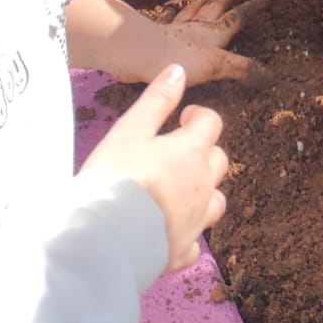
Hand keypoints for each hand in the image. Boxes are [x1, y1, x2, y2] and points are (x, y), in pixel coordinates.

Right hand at [82, 64, 228, 273]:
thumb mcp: (130, 129)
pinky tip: (171, 232)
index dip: (199, 117)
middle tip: (176, 153)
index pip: (211, 123)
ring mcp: (196, 221)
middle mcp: (202, 185)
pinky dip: (188, 234)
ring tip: (178, 191)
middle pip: (218, 161)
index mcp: (192, 151)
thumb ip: (157, 100)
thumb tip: (180, 70)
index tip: (183, 118)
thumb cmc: (114, 178)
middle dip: (203, 153)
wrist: (104, 238)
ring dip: (204, 193)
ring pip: (215, 201)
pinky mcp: (181, 252)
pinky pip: (195, 243)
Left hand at [126, 0, 269, 87]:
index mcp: (215, 33)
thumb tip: (270, 74)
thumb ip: (242, 67)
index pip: (238, 17)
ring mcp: (176, 29)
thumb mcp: (217, 65)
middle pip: (217, 7)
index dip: (252, 7)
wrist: (142, 54)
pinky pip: (167, 20)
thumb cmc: (182, 60)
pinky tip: (170, 10)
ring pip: (194, 10)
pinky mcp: (157, 34)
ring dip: (204, 0)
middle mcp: (197, 27)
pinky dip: (171, 14)